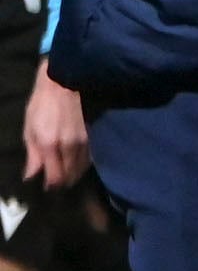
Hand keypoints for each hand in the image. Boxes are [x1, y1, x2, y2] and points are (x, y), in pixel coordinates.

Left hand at [21, 66, 84, 192]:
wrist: (67, 82)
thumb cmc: (43, 103)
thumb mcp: (30, 127)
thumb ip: (32, 154)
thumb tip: (32, 176)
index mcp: (49, 144)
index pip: (56, 177)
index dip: (52, 185)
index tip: (48, 187)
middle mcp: (69, 146)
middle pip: (70, 175)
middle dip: (63, 182)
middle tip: (57, 183)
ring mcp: (84, 142)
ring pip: (82, 169)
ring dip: (74, 174)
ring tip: (67, 175)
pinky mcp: (94, 137)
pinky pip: (89, 159)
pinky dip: (82, 164)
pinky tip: (77, 163)